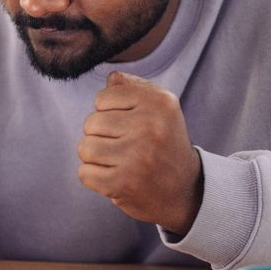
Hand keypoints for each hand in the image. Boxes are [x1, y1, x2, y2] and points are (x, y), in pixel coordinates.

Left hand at [77, 71, 203, 233]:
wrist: (185, 191)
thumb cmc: (165, 144)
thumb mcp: (160, 109)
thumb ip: (134, 89)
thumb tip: (111, 78)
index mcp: (159, 102)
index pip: (103, 97)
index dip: (109, 112)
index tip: (129, 125)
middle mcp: (149, 126)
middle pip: (91, 122)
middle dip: (101, 136)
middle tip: (125, 148)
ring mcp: (136, 156)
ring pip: (85, 148)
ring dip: (95, 157)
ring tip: (118, 161)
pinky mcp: (122, 183)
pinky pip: (84, 173)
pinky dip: (94, 177)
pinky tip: (115, 178)